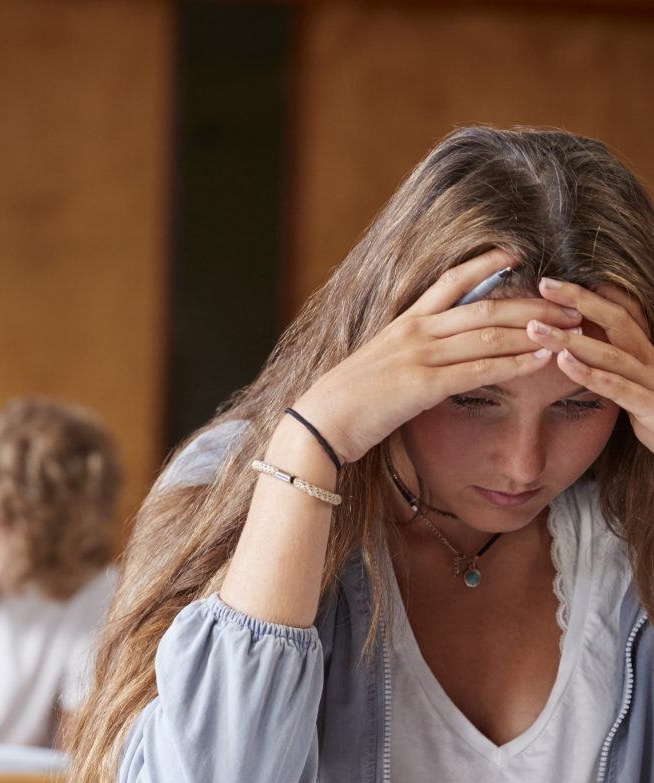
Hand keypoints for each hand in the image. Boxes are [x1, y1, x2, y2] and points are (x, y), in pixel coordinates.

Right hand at [293, 249, 583, 462]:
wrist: (318, 424)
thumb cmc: (343, 403)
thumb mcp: (375, 367)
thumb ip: (404, 356)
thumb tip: (424, 358)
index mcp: (402, 324)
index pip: (450, 282)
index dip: (487, 264)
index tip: (519, 252)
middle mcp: (415, 333)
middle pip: (485, 307)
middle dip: (532, 303)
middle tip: (570, 300)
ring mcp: (419, 358)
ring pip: (488, 336)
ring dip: (534, 332)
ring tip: (568, 328)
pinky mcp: (423, 386)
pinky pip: (479, 371)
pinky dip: (514, 365)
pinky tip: (541, 361)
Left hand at [529, 279, 653, 450]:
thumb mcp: (634, 388)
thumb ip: (612, 368)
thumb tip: (576, 349)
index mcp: (646, 353)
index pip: (619, 314)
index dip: (589, 296)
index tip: (554, 282)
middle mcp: (651, 360)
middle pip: (617, 321)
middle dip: (579, 301)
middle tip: (543, 284)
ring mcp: (652, 381)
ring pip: (610, 353)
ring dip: (571, 339)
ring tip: (536, 328)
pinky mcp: (651, 407)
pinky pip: (617, 387)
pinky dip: (589, 373)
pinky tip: (563, 362)